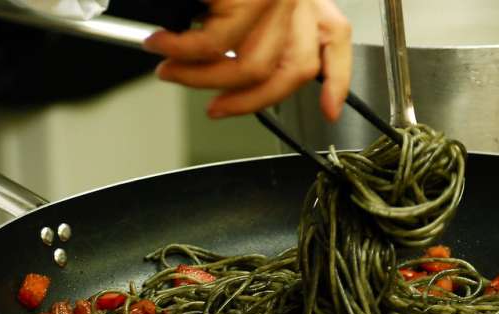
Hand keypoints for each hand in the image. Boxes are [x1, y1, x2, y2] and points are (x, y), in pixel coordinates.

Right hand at [143, 0, 351, 121]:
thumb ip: (253, 20)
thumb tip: (229, 60)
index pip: (333, 36)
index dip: (337, 78)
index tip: (329, 108)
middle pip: (292, 72)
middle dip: (247, 103)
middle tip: (216, 109)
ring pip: (250, 67)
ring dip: (200, 79)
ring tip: (170, 70)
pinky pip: (213, 44)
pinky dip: (181, 52)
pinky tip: (162, 45)